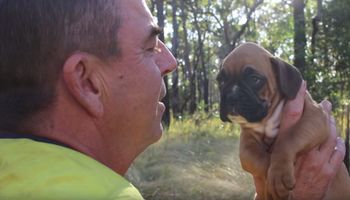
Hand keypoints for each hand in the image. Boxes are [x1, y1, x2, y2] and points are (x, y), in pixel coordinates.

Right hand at [253, 81, 344, 199]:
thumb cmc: (273, 183)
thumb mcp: (264, 164)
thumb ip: (269, 149)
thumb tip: (268, 134)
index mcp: (285, 147)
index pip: (291, 116)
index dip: (296, 98)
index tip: (300, 84)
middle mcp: (302, 151)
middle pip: (315, 123)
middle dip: (319, 110)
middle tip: (324, 101)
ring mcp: (317, 161)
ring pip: (329, 136)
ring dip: (331, 124)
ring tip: (330, 113)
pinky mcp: (327, 172)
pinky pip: (337, 153)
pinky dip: (339, 143)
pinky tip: (338, 138)